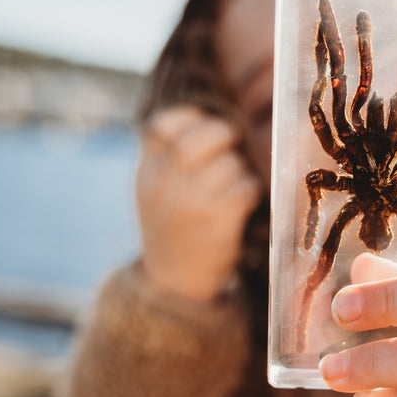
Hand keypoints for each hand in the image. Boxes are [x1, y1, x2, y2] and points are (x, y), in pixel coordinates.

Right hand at [135, 106, 261, 301]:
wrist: (172, 281)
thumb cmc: (169, 226)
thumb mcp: (152, 188)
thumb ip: (166, 154)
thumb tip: (200, 115)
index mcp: (148, 170)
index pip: (164, 124)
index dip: (189, 117)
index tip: (199, 124)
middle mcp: (167, 183)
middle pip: (204, 136)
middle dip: (224, 133)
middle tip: (231, 141)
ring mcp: (193, 201)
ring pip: (230, 162)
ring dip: (238, 169)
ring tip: (231, 184)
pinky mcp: (219, 220)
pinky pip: (246, 186)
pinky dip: (249, 190)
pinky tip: (241, 201)